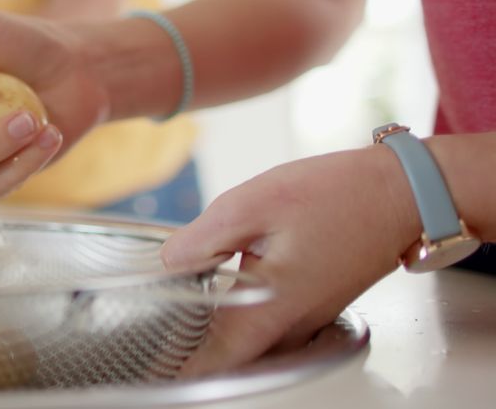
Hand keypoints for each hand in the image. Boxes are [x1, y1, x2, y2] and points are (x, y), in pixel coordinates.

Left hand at [160, 145, 421, 375]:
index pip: (213, 362)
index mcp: (269, 310)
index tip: (152, 354)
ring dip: (218, 325)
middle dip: (192, 343)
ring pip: (250, 339)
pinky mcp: (315, 304)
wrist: (402, 192)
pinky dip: (244, 310)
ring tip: (188, 302)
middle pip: (228, 355)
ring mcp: (307, 319)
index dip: (177, 362)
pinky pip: (271, 322)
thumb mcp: (250, 205)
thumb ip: (201, 241)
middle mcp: (291, 326)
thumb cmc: (337, 195)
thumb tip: (168, 263)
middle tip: (161, 322)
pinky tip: (230, 280)